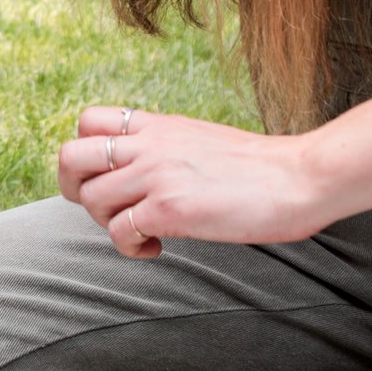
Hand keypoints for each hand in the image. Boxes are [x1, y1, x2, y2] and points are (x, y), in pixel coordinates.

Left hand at [57, 104, 337, 256]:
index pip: (88, 121)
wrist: (302, 177)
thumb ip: (168, 149)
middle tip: (108, 208)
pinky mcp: (169, 209)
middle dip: (74, 189)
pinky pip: (119, 232)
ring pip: (89, 199)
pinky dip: (130, 248)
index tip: (112, 175)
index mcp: (158, 125)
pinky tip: (157, 249)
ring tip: (143, 232)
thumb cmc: (262, 168)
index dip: (86, 151)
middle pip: (69, 157)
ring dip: (107, 223)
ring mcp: (156, 175)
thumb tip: (146, 173)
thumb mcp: (202, 141)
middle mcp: (149, 145)